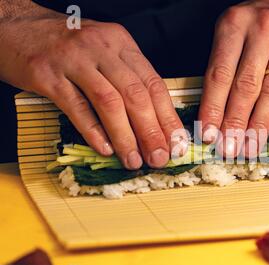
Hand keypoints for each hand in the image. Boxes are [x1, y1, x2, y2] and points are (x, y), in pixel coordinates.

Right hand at [0, 2, 186, 168]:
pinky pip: (76, 107)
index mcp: (121, 43)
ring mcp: (74, 61)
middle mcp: (101, 49)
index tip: (176, 142)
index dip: (168, 117)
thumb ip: (128, 78)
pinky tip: (105, 149)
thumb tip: (153, 121)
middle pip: (136, 95)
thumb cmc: (66, 45)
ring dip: (125, 136)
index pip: (154, 84)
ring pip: (109, 102)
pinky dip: (93, 131)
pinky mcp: (48, 75)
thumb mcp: (104, 51)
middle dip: (152, 131)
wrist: (17, 26)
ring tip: (133, 160)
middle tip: (159, 158)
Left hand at [199, 0, 268, 157]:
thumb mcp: (233, 32)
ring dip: (260, 126)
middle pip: (246, 87)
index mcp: (234, 26)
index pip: (219, 74)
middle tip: (228, 150)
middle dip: (235, 124)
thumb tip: (214, 115)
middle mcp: (262, 33)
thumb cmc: (258, 24)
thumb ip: (222, 66)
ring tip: (250, 149)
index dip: (212, 108)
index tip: (208, 135)